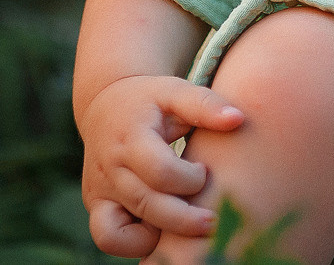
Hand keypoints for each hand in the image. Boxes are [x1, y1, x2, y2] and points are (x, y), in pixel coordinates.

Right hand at [78, 73, 245, 256]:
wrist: (104, 106)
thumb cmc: (150, 100)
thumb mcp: (175, 91)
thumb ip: (205, 104)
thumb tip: (237, 119)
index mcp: (131, 137)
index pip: (160, 172)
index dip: (190, 179)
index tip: (205, 171)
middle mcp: (110, 168)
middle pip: (147, 206)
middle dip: (185, 219)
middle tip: (212, 220)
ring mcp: (98, 190)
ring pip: (121, 232)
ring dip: (157, 236)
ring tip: (181, 221)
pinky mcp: (96, 205)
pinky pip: (108, 238)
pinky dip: (134, 241)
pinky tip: (159, 225)